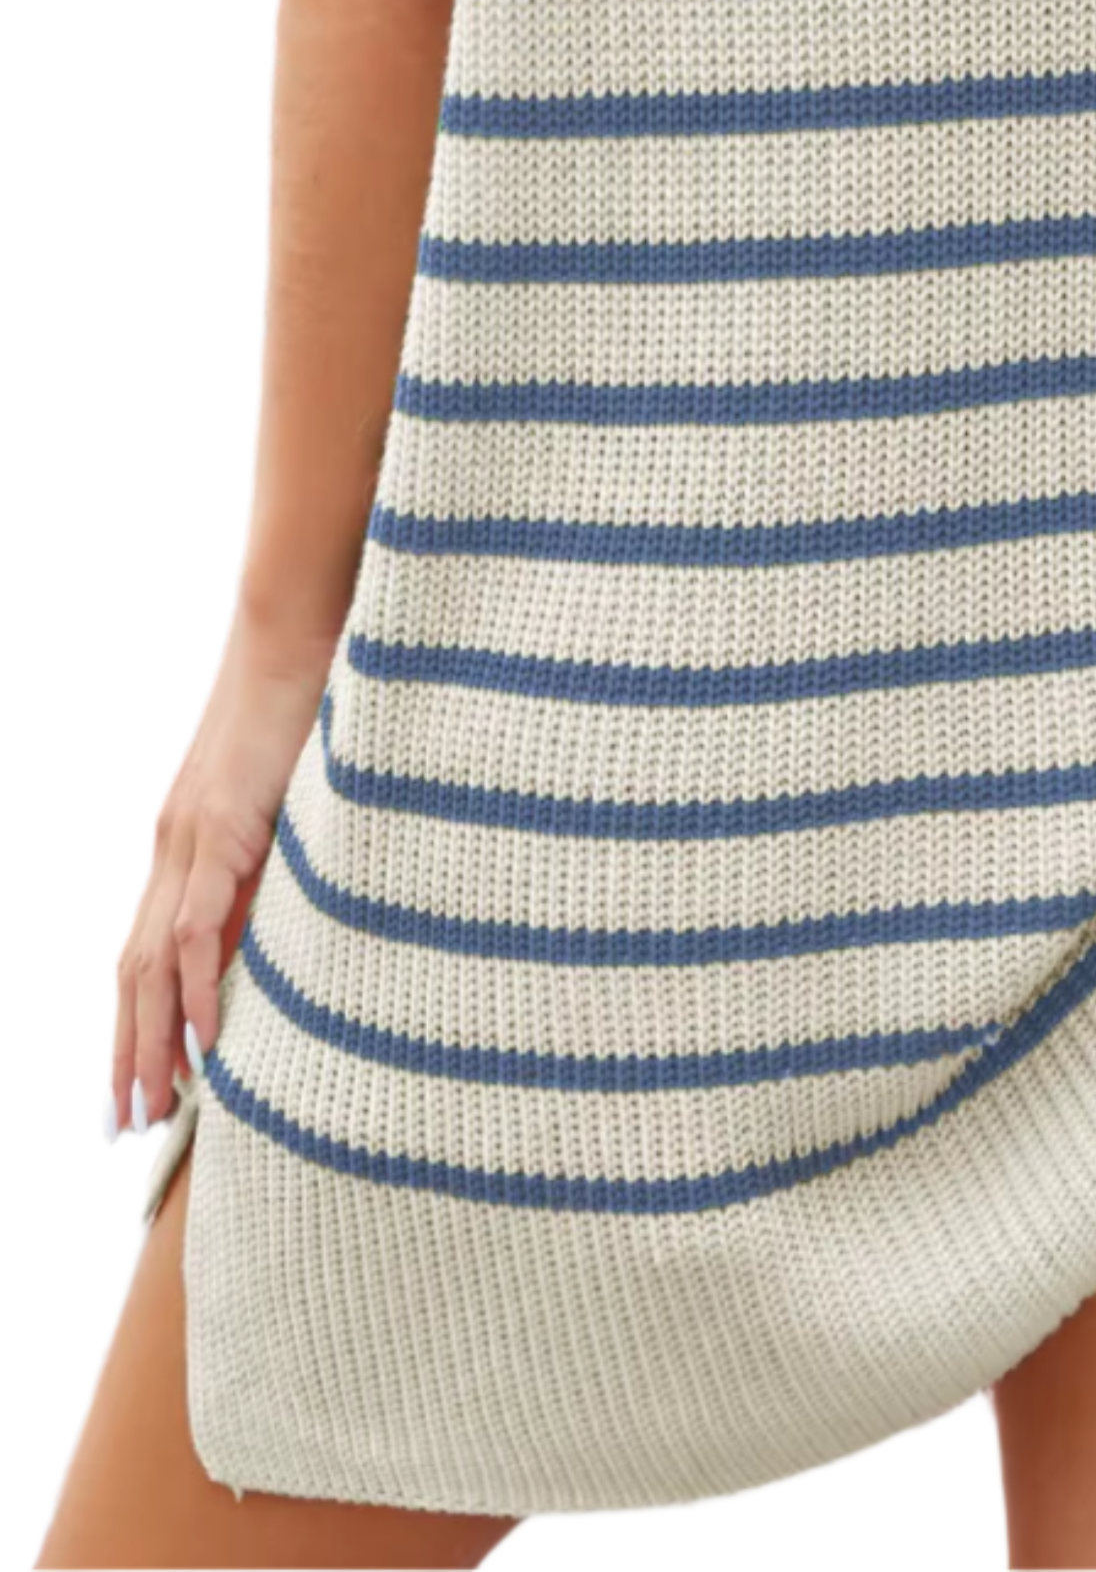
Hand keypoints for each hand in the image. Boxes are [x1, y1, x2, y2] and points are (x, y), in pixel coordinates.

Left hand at [108, 610, 335, 1137]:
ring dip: (149, 1041)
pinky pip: (199, 926)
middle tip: (127, 1123)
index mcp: (189, 840)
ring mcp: (191, 838)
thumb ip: (291, 841)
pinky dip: (197, 989)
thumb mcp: (296, 788)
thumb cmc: (308, 694)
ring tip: (152, 1107)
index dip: (137, 1019)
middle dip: (128, 1051)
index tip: (138, 1082)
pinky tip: (203, 1039)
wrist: (295, 626)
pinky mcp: (221, 826)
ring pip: (152, 963)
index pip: (148, 949)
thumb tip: (315, 892)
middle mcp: (174, 846)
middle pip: (134, 971)